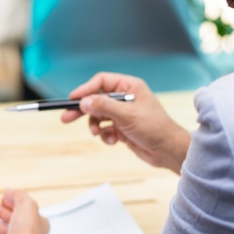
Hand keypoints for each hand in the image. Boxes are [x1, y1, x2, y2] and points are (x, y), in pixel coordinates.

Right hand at [0, 190, 51, 233]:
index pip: (25, 208)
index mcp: (39, 221)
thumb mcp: (26, 204)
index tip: (3, 197)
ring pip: (6, 229)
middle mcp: (31, 233)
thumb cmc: (27, 233)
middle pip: (13, 217)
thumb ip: (18, 195)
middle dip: (0, 210)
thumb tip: (10, 191)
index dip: (13, 201)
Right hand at [61, 72, 189, 172]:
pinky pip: (105, 128)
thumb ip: (104, 106)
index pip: (102, 81)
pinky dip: (105, 135)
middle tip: (65, 118)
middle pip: (96, 99)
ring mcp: (123, 113)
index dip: (86, 89)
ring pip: (98, 115)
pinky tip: (113, 141)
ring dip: (96, 125)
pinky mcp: (122, 128)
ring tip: (98, 133)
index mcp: (130, 87)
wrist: (168, 151)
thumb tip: (83, 102)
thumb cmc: (155, 128)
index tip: (73, 99)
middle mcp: (126, 98)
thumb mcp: (127, 115)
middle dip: (83, 110)